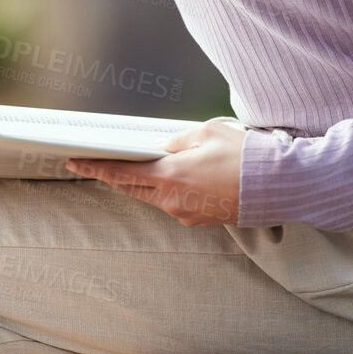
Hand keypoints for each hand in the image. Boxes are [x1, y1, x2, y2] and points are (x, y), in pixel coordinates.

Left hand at [65, 118, 244, 225]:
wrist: (277, 186)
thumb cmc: (244, 155)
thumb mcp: (207, 133)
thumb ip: (177, 142)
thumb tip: (162, 149)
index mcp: (170, 177)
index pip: (122, 172)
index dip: (96, 166)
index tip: (75, 160)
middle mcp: (173, 201)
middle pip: (131, 187)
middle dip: (111, 175)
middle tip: (90, 163)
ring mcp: (185, 214)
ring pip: (152, 196)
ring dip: (140, 183)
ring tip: (131, 165)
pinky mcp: (199, 220)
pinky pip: (173, 203)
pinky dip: (165, 190)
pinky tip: (169, 177)